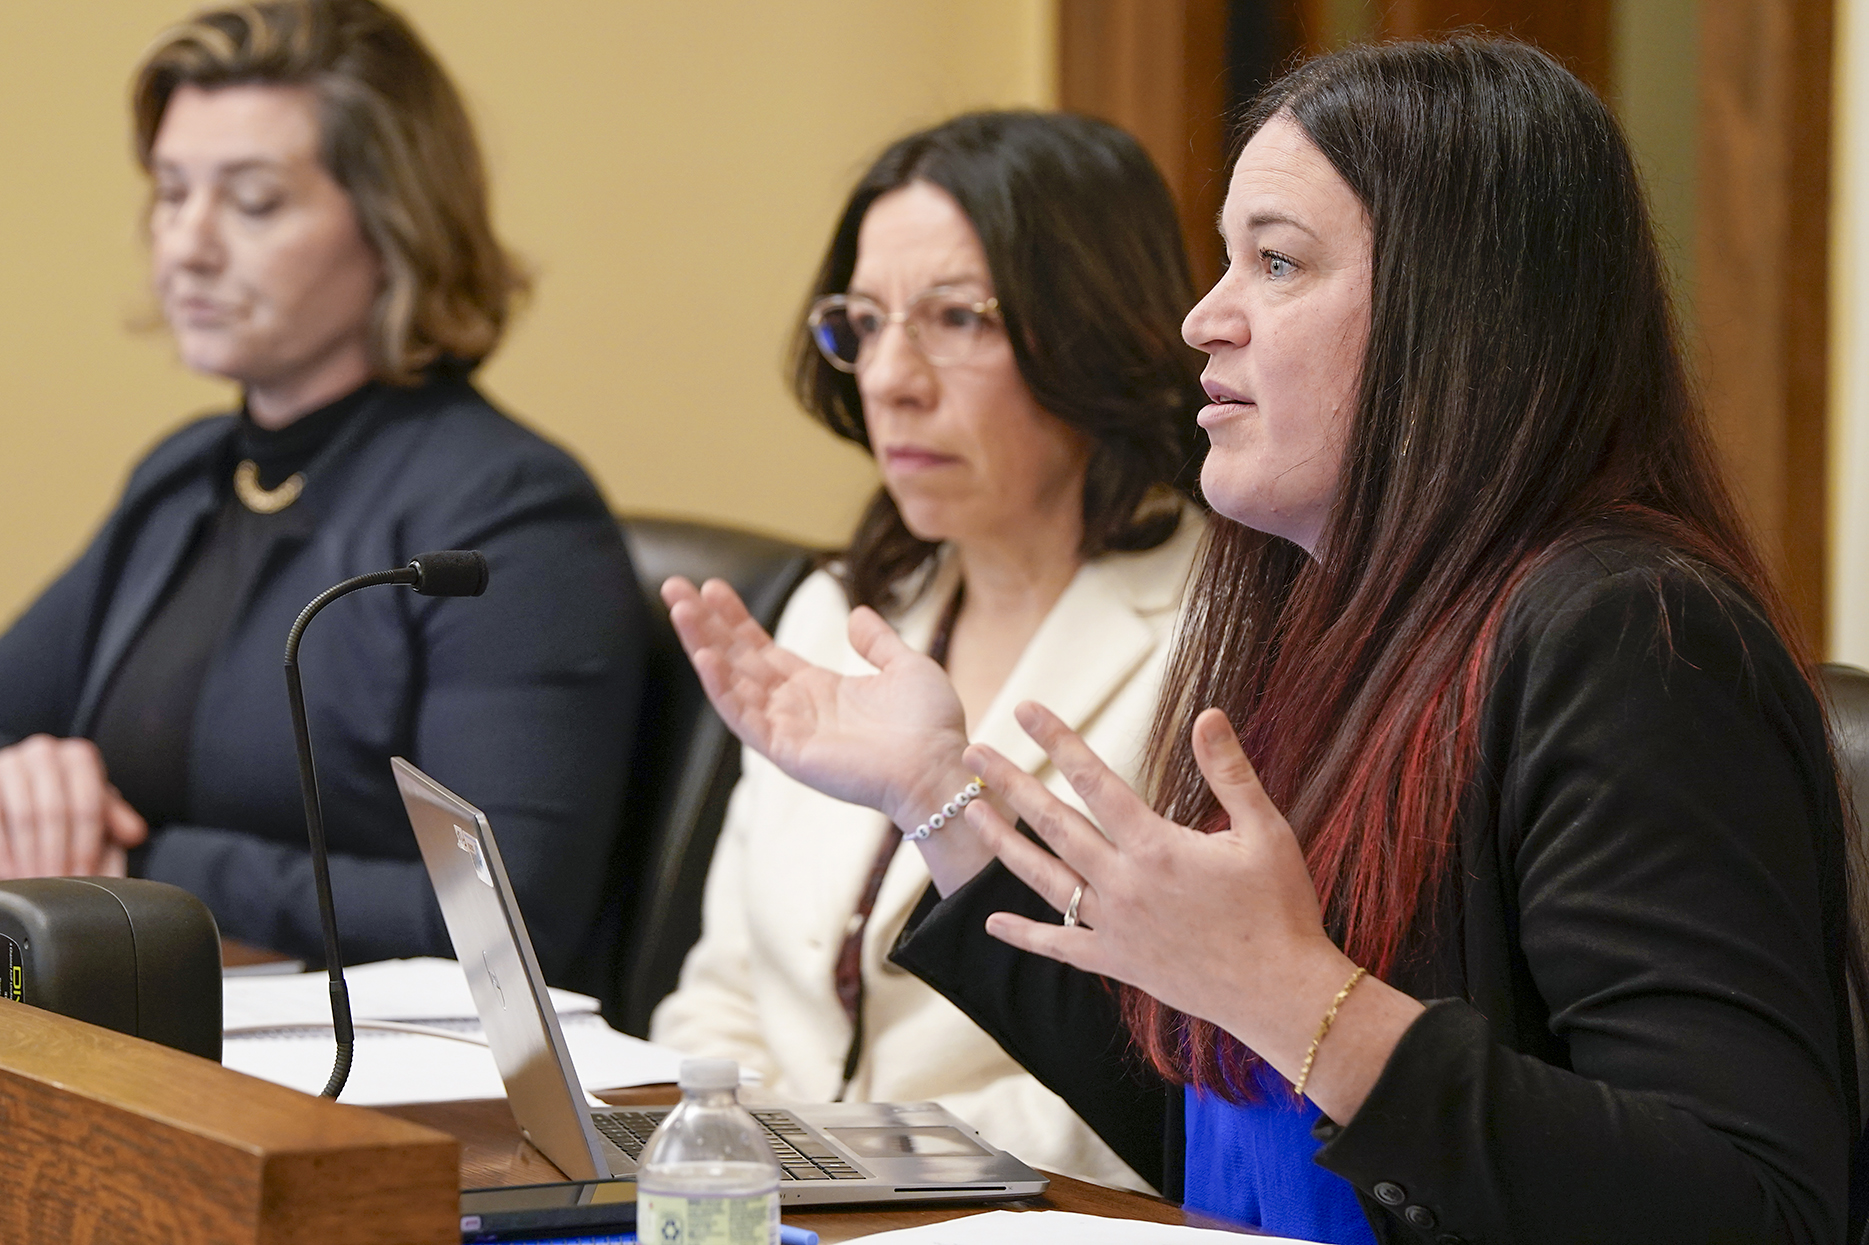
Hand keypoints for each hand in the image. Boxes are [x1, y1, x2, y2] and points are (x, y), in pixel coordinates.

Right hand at [0, 735, 148, 877]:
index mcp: (78, 757)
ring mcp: (12, 763)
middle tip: (57, 881)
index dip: (87, 845)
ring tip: (36, 880)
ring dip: (30, 854)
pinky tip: (12, 871)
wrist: (24, 782)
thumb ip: (116, 819)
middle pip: (55, 812)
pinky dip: (5, 850)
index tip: (85, 874)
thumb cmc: (65, 797)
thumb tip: (134, 834)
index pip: (88, 807)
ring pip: (24, 816)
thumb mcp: (93, 804)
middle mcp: (44, 752)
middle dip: (58, 853)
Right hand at [662, 576, 970, 827]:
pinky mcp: (786, 750)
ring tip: (679, 608)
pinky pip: (744, 716)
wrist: (940, 766)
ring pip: (731, 681)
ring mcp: (786, 730)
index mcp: (817, 688)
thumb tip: (856, 614)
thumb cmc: (930, 727)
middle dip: (705, 623)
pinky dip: (721, 687)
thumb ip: (878, 642)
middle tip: (675, 587)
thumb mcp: (906, 668)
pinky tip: (703, 655)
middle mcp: (794, 707)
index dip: (736, 619)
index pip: (762, 649)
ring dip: (702, 644)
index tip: (714, 587)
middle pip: (737, 658)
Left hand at [964, 702, 1422, 1120]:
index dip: (1057, 740)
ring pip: (1043, 877)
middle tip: (973, 751)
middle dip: (1010, 783)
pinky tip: (991, 923)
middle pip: (1053, 822)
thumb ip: (1230, 772)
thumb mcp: (1266, 831)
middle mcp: (1124, 883)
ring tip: (969, 812)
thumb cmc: (1280, 908)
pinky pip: (1060, 946)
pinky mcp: (1116, 962)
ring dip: (1002, 842)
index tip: (1026, 709)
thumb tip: (1208, 714)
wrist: (1280, 993)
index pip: (1094, 779)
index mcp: (1156, 846)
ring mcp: (1114, 925)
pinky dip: (1024, 935)